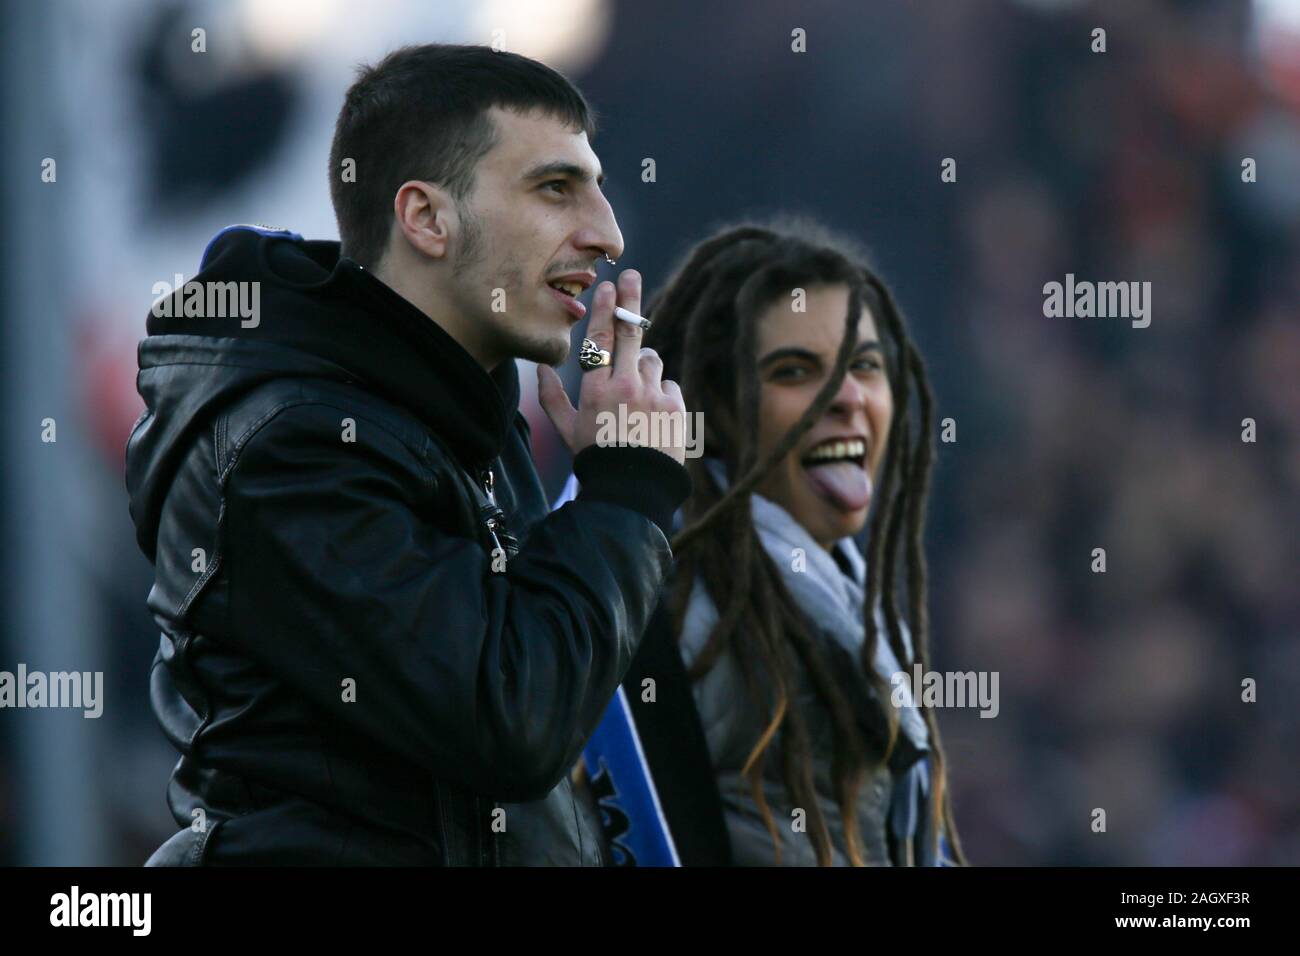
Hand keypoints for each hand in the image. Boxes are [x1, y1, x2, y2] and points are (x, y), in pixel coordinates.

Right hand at [537, 270, 687, 465]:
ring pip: (653, 361)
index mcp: (596, 390)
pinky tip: (652, 417)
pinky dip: (662, 394)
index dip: (605, 309)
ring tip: (636, 397)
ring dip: (645, 368)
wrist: (632, 492)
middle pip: (630, 332)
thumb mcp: (567, 430)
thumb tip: (541, 367)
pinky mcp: (676, 407)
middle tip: (631, 275)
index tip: (608, 287)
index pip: (600, 339)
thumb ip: (551, 397)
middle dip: (630, 300)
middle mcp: (626, 387)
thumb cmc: (595, 459)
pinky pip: (670, 385)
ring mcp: (653, 396)